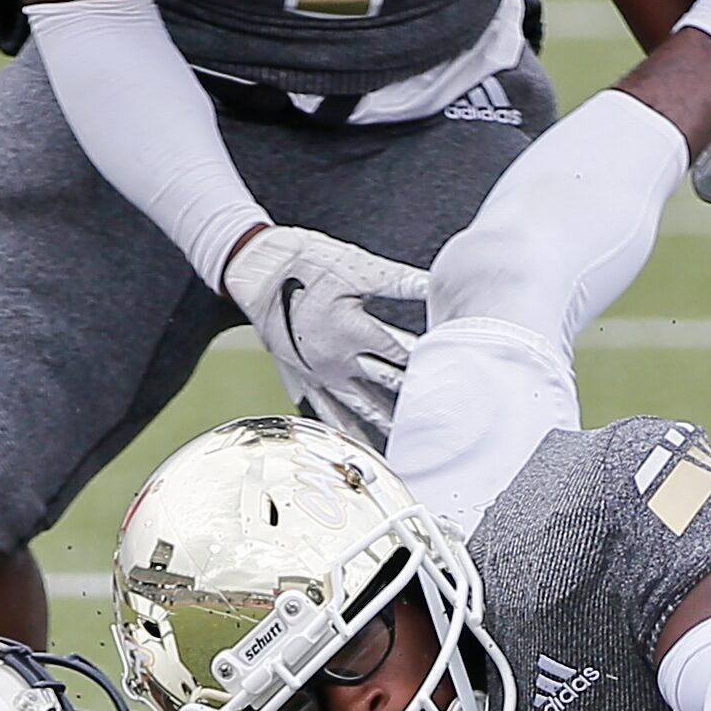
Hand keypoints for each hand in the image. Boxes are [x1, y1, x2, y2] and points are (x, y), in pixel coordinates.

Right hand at [219, 227, 429, 449]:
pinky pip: (326, 413)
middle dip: (417, 398)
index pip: (403, 353)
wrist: (255, 270)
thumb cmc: (305, 264)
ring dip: (388, 423)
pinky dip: (347, 432)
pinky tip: (362, 447)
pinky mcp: (303, 379)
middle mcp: (339, 359)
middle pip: (388, 384)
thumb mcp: (356, 268)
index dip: (431, 362)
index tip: (456, 376)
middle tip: (445, 416)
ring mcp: (320, 373)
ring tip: (414, 441)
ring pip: (361, 407)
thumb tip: (437, 284)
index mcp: (355, 330)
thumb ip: (400, 282)